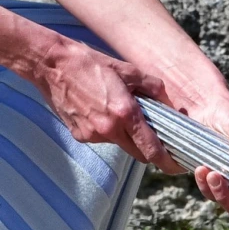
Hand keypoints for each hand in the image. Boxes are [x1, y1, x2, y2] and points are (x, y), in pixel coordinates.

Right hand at [31, 35, 181, 173]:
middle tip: (156, 139)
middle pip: (139, 153)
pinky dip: (108, 131)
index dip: (167, 162)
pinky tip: (101, 113)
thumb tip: (171, 105)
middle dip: (150, 150)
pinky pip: (102, 139)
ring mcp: (92, 134)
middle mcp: (109, 129)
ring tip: (120, 114)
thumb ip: (154, 88)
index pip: (152, 149)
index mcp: (125, 114)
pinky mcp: (79, 135)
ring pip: (121, 145)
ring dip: (127, 136)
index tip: (177, 166)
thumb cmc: (91, 64)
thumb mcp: (129, 70)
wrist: (51, 64)